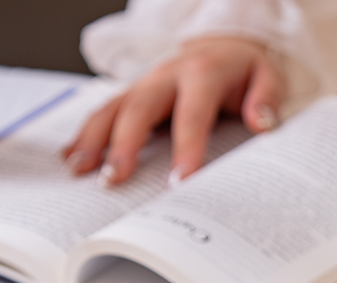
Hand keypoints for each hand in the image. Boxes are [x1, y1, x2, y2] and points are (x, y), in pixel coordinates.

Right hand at [63, 36, 285, 186]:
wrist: (222, 47)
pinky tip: (70, 158)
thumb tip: (262, 123)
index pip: (192, 113)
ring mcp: (144, 84)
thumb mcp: (266, 77)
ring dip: (93, 139)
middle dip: (124, 144)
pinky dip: (84, 135)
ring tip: (79, 170)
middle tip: (113, 179)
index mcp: (202, 72)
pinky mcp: (131, 95)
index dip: (186, 147)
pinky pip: (102, 112)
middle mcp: (166, 75)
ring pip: (112, 108)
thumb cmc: (243, 72)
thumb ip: (267, 98)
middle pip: (139, 107)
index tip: (180, 182)